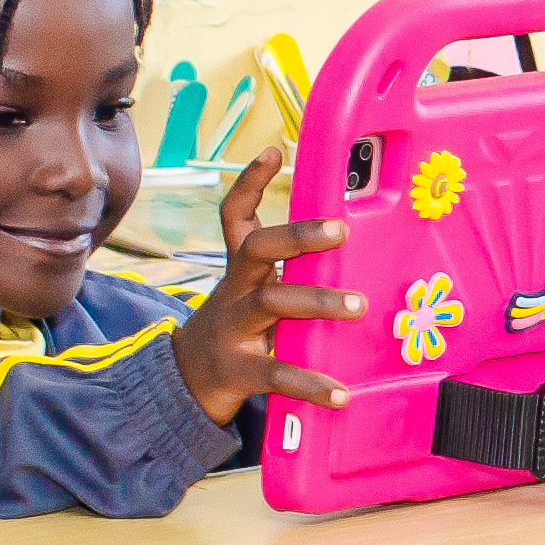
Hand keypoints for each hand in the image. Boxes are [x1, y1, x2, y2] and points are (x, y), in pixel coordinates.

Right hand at [174, 146, 360, 423]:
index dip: (249, 182)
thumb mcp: (253, 292)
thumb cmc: (237, 328)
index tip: (274, 151)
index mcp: (241, 270)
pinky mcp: (238, 370)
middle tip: (341, 230)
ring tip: (357, 306)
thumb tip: (347, 247)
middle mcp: (234, 291)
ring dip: (317, 302)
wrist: (187, 381)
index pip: (235, 217)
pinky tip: (339, 394)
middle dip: (297, 236)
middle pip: (257, 250)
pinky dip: (309, 383)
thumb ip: (289, 271)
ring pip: (271, 303)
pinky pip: (275, 373)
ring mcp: (233, 328)